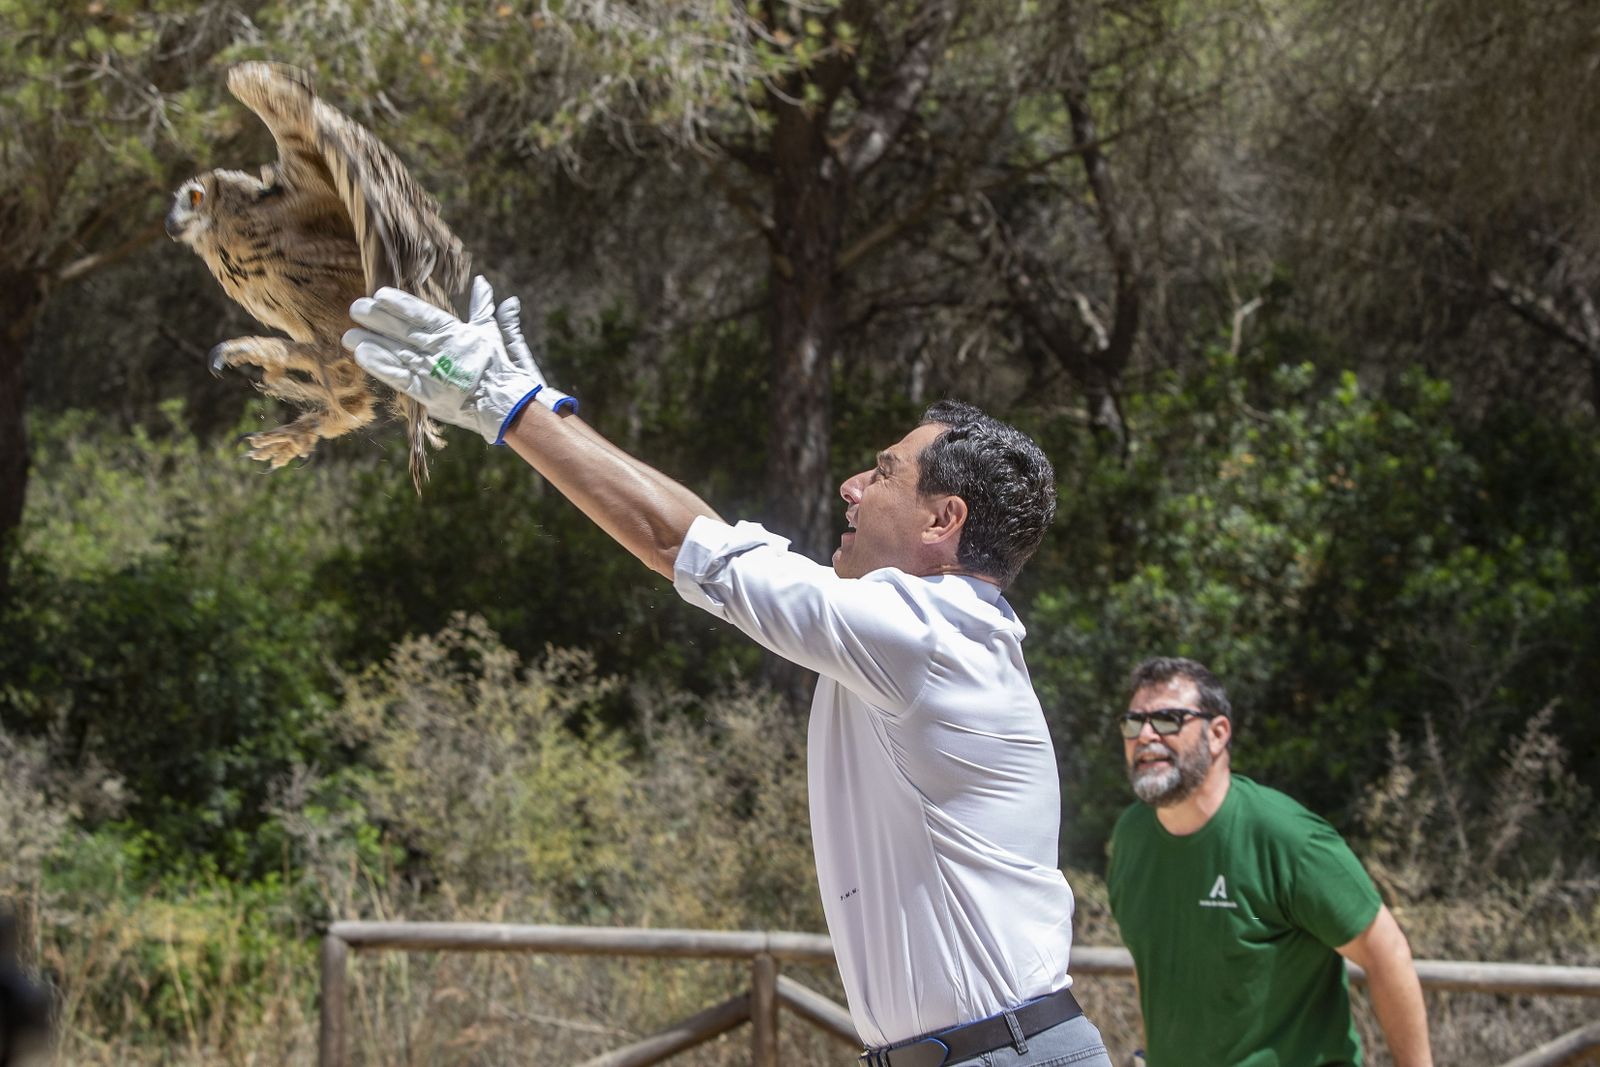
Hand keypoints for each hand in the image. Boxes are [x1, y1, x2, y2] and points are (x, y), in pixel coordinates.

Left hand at [343, 276, 575, 444]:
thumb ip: (482, 307)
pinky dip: (381, 367)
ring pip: (397, 353)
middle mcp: (441, 350)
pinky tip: (362, 356)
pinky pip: (400, 378)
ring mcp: (433, 372)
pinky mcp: (428, 393)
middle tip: (356, 308)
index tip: (378, 293)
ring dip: (372, 343)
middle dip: (378, 319)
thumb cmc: (499, 368)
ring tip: (349, 334)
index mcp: (455, 333)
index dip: (400, 304)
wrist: (506, 404)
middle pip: (404, 331)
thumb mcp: (490, 333)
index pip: (422, 314)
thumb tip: (483, 283)